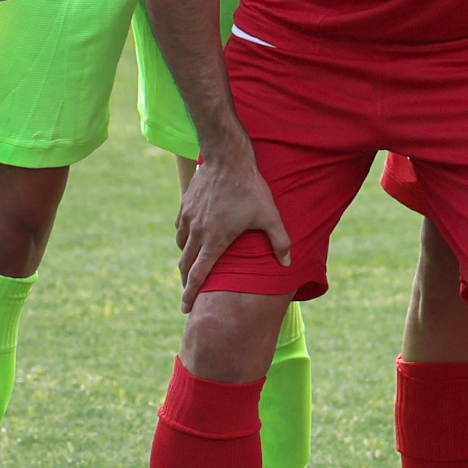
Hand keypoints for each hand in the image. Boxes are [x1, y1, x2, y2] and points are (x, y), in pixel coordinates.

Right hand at [175, 140, 288, 307]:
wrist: (227, 159)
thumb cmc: (251, 188)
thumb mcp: (270, 215)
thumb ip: (280, 241)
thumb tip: (287, 264)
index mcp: (215, 240)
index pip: (198, 275)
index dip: (191, 294)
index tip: (186, 308)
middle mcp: (197, 232)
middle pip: (185, 265)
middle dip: (186, 282)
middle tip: (189, 293)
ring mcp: (188, 219)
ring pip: (181, 247)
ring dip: (185, 259)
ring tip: (192, 266)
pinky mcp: (184, 206)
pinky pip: (180, 230)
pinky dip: (184, 239)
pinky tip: (192, 239)